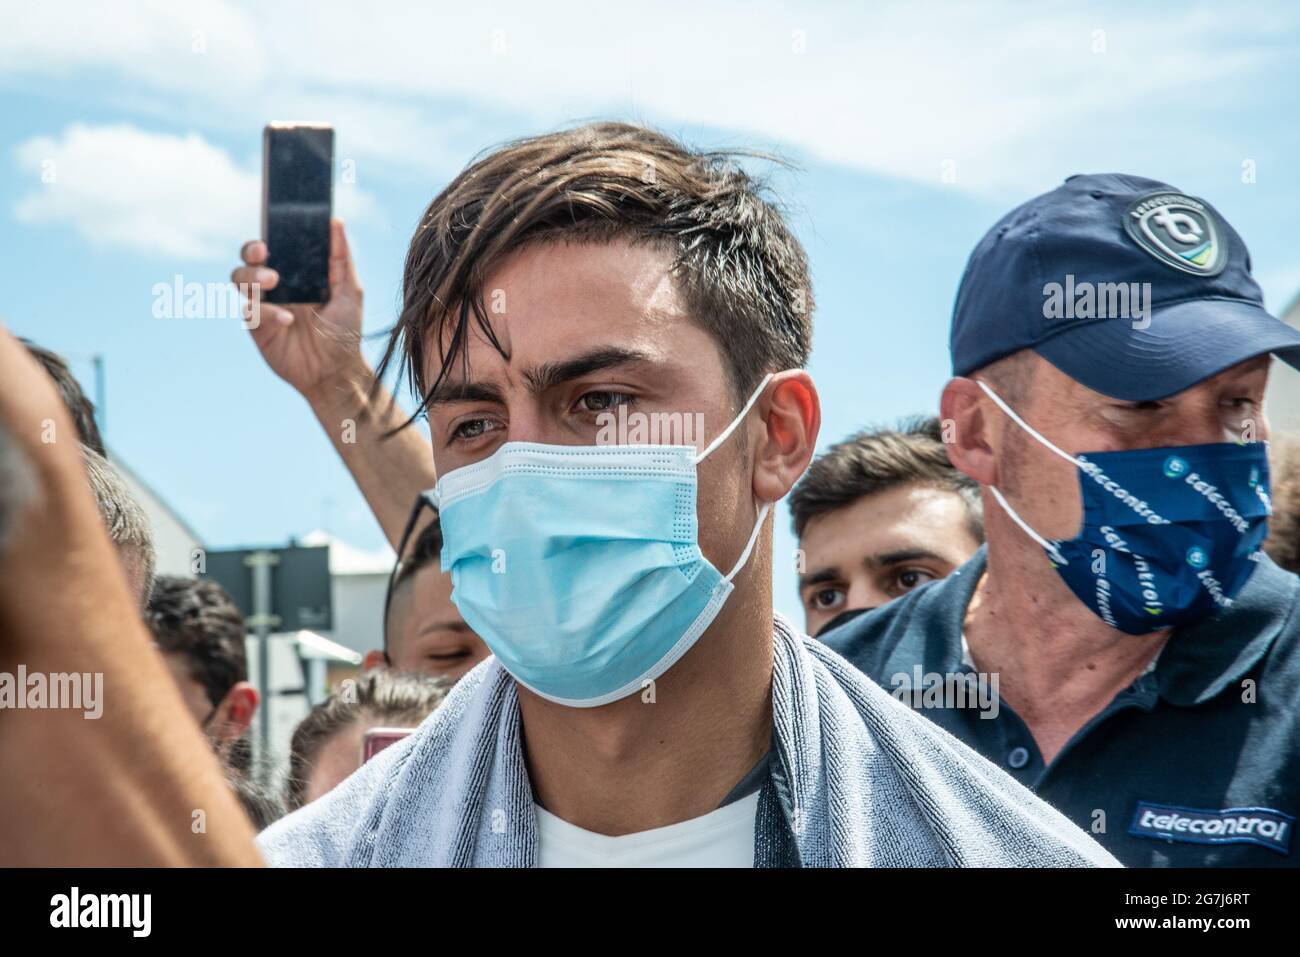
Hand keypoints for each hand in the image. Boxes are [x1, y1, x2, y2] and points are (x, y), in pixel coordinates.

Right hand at [232, 218, 365, 396]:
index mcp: (297, 272)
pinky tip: (287, 319)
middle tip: (265, 252)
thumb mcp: (350, 291)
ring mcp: (264, 304)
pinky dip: (267, 311)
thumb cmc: (345, 330)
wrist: (336, 371)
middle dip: (251, 251)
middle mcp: (276, 285)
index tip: (272, 227)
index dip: (268, 233)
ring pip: (240, 279)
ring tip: (273, 281)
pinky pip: (251, 311)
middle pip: (249, 258)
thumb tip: (336, 220)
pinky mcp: (257, 327)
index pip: (276, 245)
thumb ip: (341, 257)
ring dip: (253, 276)